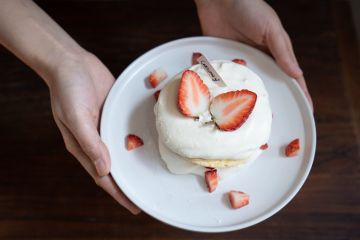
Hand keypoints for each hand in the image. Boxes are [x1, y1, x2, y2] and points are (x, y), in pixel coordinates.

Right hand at [48, 51, 139, 213]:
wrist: (71, 62)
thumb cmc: (68, 89)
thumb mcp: (76, 116)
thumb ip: (90, 143)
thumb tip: (105, 170)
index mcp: (83, 146)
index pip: (103, 177)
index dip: (118, 193)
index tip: (134, 205)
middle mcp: (97, 140)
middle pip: (115, 167)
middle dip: (129, 182)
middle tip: (149, 194)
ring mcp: (107, 126)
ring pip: (123, 151)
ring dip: (134, 162)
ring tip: (153, 173)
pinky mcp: (115, 114)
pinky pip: (128, 131)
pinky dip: (137, 140)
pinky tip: (151, 144)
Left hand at [195, 0, 312, 108]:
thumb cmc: (248, 8)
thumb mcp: (270, 28)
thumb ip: (282, 51)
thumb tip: (296, 74)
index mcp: (275, 54)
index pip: (290, 77)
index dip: (299, 93)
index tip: (306, 109)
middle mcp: (258, 61)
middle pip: (268, 86)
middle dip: (271, 103)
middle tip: (273, 121)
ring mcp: (240, 63)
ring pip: (246, 87)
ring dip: (248, 101)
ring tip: (250, 118)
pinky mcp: (222, 62)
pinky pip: (225, 79)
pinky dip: (226, 90)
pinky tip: (226, 104)